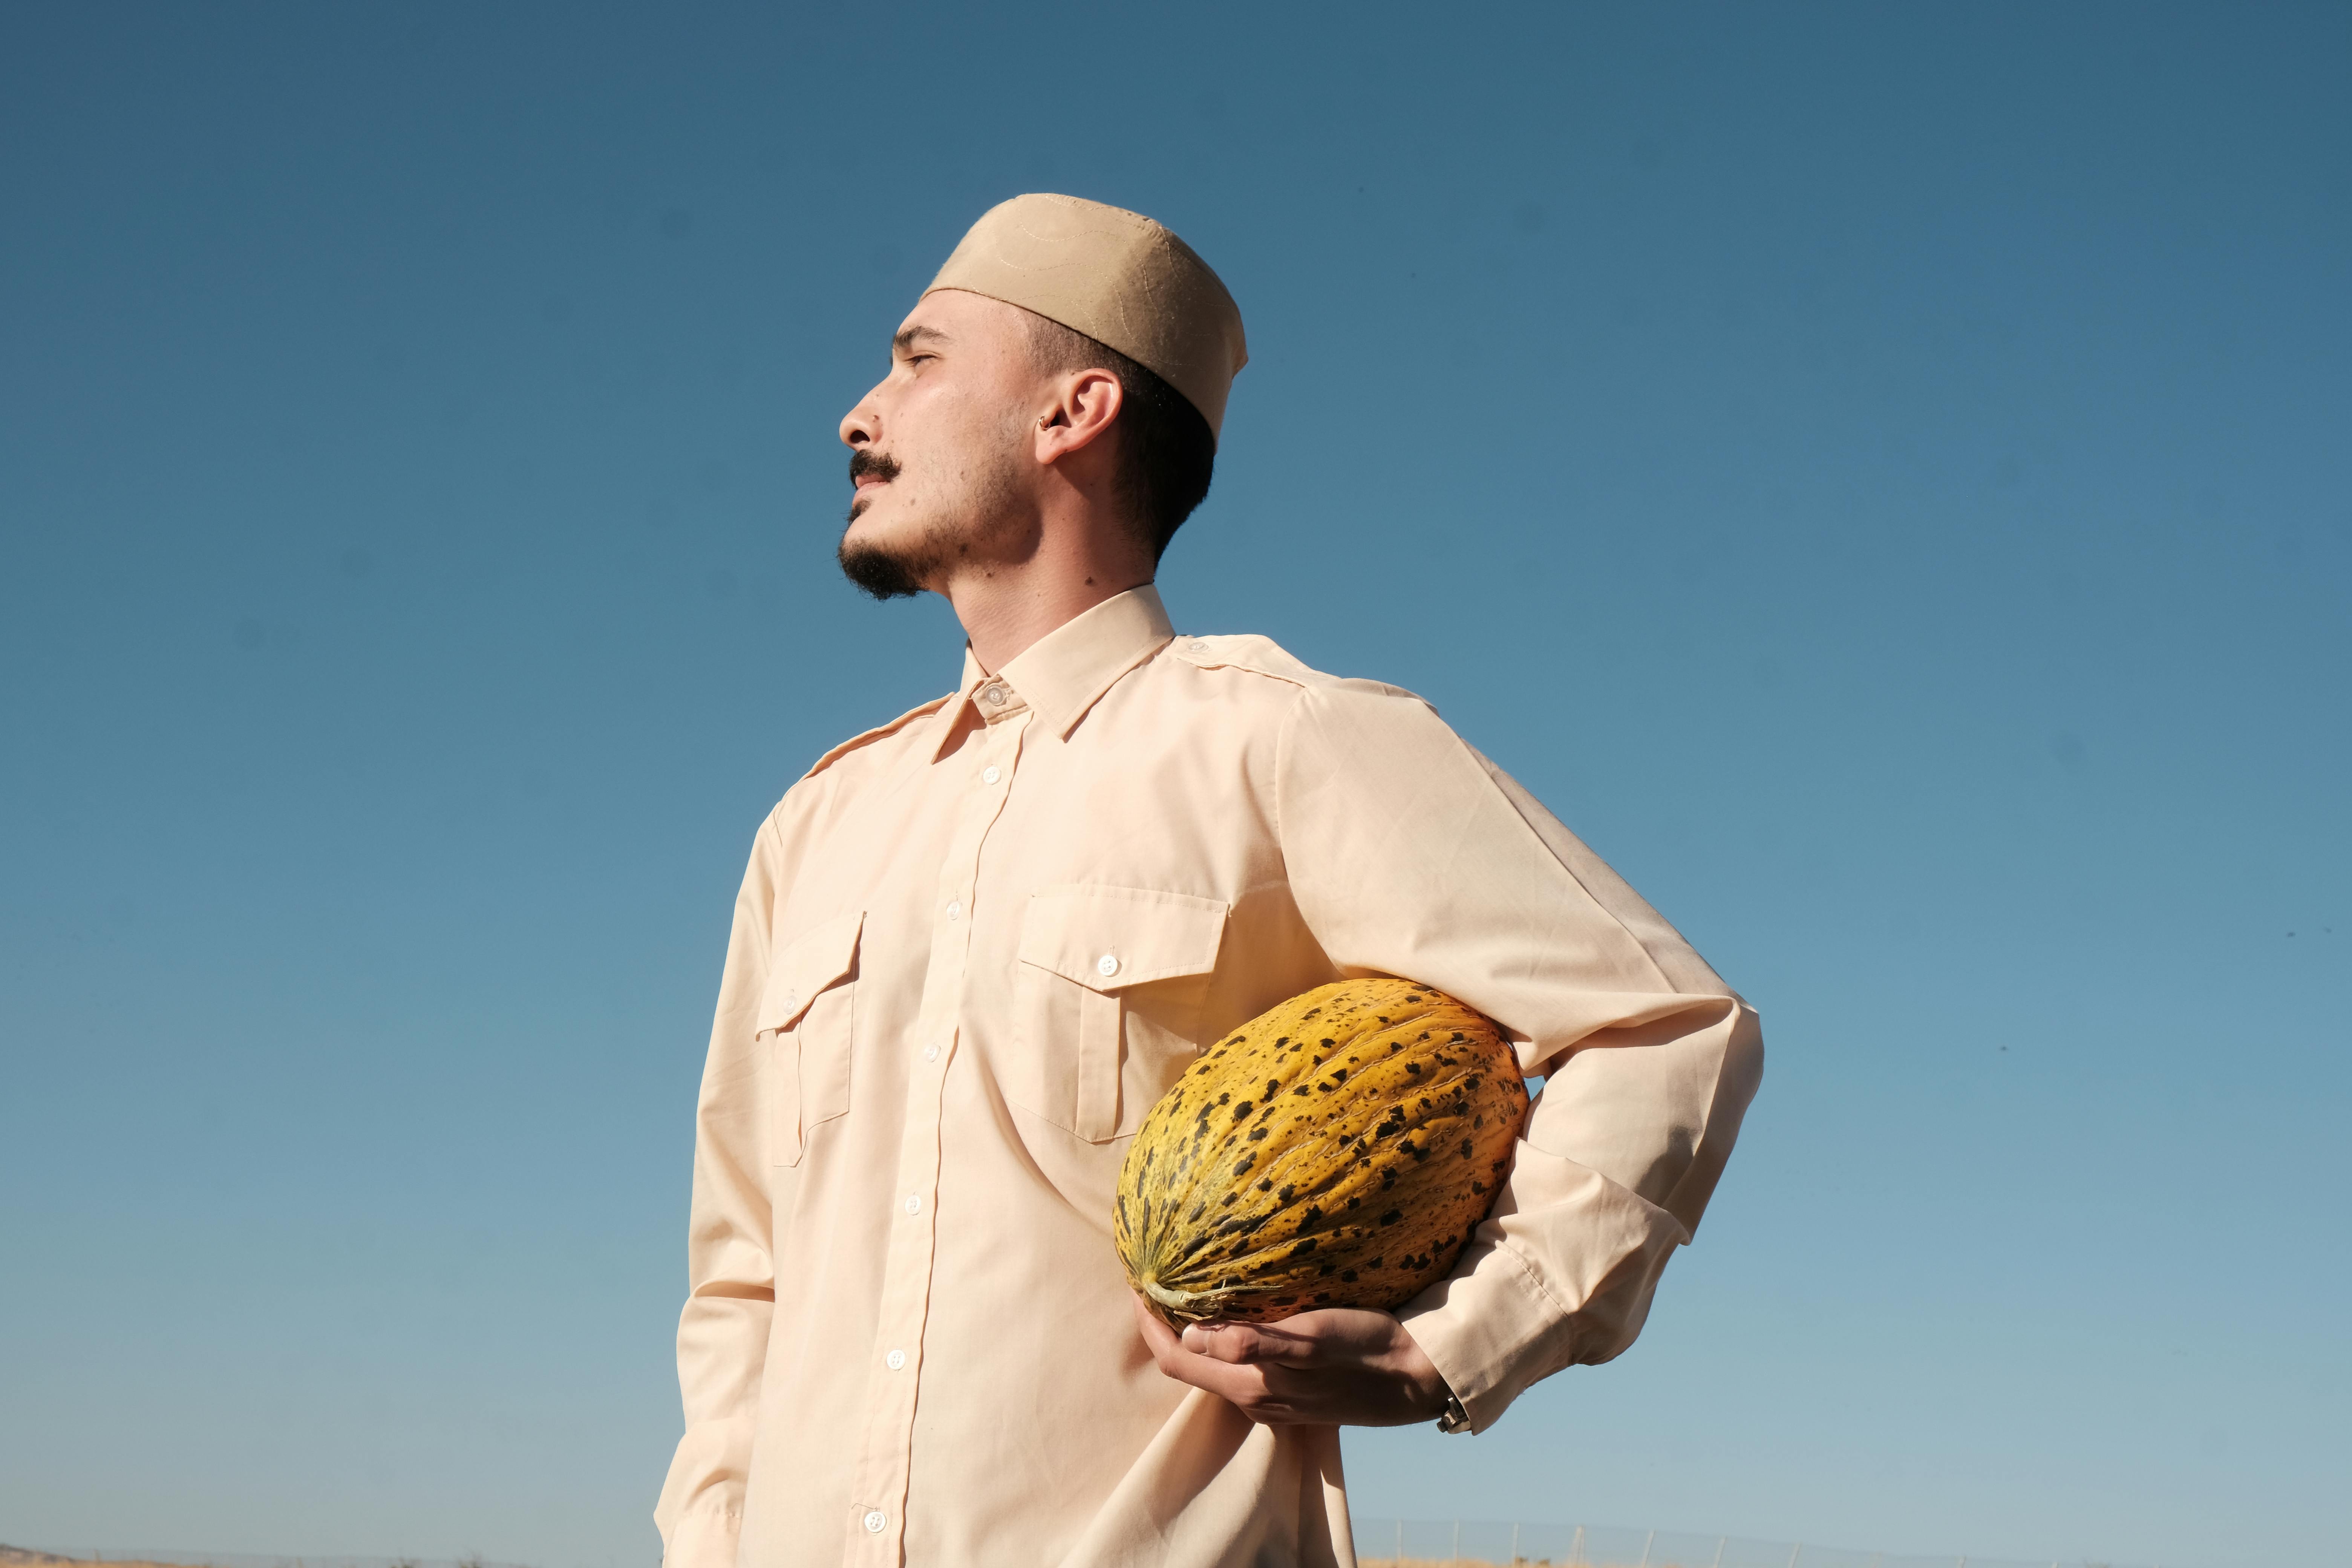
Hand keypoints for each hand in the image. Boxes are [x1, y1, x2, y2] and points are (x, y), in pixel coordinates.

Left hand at [1131, 1293, 1452, 1426]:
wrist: (1416, 1379)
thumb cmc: (1364, 1350)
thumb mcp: (1310, 1339)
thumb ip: (1253, 1342)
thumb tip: (1191, 1333)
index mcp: (1250, 1386)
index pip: (1176, 1359)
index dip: (1148, 1324)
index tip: (1136, 1283)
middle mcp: (1253, 1398)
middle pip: (1187, 1364)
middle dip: (1163, 1325)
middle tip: (1155, 1279)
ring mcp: (1273, 1398)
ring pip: (1212, 1365)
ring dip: (1191, 1331)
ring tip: (1185, 1288)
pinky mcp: (1292, 1390)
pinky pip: (1238, 1366)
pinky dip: (1221, 1339)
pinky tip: (1232, 1313)